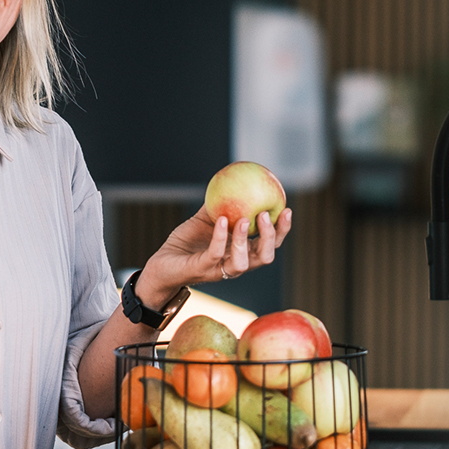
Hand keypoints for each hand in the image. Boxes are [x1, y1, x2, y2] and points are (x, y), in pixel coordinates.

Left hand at [138, 207, 292, 304]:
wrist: (161, 265)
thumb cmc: (185, 244)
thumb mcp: (204, 220)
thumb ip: (219, 205)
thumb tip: (233, 179)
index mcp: (241, 253)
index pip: (269, 245)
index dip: (282, 230)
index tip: (287, 209)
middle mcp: (235, 264)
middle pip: (264, 257)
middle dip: (271, 238)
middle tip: (269, 215)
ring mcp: (219, 270)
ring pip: (243, 262)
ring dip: (246, 240)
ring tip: (245, 219)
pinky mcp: (202, 269)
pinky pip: (215, 253)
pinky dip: (220, 236)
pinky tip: (221, 219)